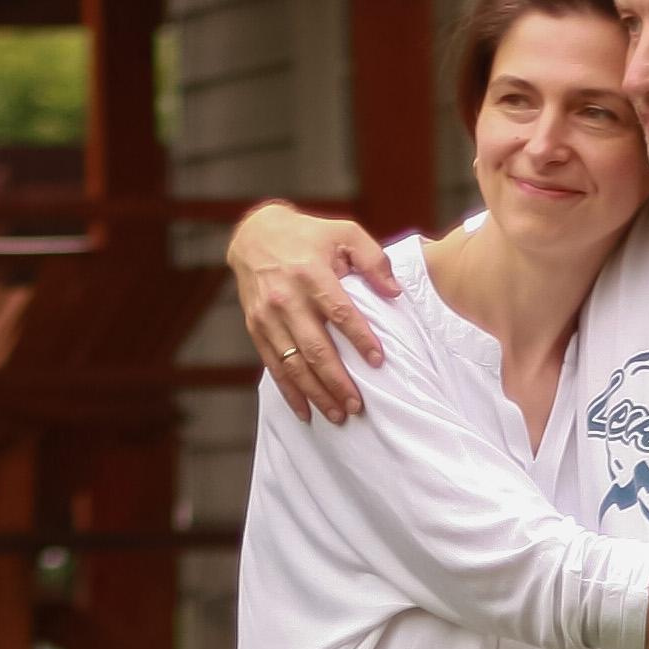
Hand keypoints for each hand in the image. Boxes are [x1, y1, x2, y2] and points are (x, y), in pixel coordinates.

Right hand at [228, 204, 400, 422]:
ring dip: (316, 393)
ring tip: (338, 415)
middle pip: (315, 348)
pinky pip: (274, 366)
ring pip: (294, 364)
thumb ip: (373, 260)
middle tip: (357, 405)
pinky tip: (306, 411)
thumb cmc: (308, 236)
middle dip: (337, 380)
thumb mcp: (344, 233)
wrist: (255, 236)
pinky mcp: (256, 329)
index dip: (359, 338)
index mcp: (311, 274)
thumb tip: (394, 292)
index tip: (378, 360)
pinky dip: (289, 392)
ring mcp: (268, 317)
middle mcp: (287, 298)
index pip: (339, 312)